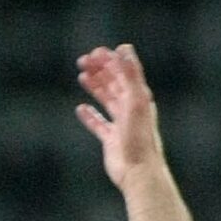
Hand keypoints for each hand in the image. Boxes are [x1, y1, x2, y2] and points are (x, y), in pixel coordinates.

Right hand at [75, 44, 164, 188]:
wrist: (138, 171)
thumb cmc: (139, 137)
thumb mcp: (135, 101)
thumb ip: (130, 75)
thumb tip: (123, 49)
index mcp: (139, 96)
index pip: (124, 72)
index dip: (110, 60)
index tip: (94, 53)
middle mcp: (131, 107)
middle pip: (114, 82)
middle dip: (100, 70)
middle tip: (82, 61)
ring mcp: (121, 123)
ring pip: (106, 99)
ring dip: (95, 87)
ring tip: (82, 76)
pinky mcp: (111, 139)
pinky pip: (99, 123)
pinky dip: (90, 115)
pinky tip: (80, 109)